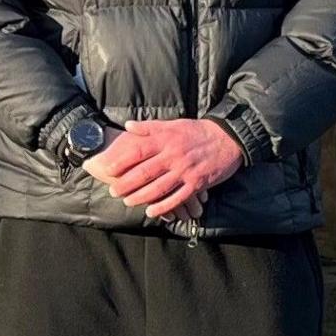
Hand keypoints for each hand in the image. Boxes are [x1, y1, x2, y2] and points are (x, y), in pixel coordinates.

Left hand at [82, 119, 244, 222]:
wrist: (227, 138)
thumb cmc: (197, 131)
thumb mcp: (173, 124)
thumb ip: (150, 127)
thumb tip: (128, 126)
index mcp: (166, 140)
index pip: (139, 151)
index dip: (122, 161)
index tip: (108, 169)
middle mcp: (174, 156)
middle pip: (145, 172)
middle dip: (127, 183)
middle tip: (113, 191)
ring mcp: (185, 171)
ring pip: (159, 187)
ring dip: (141, 197)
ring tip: (127, 202)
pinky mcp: (197, 183)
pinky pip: (177, 198)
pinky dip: (164, 206)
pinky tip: (151, 212)